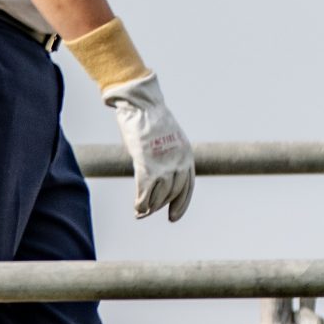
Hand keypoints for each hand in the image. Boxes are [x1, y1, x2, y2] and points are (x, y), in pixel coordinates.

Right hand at [101, 73, 195, 220]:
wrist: (143, 106)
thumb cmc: (151, 121)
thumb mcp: (167, 140)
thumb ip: (167, 156)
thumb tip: (158, 174)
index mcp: (187, 156)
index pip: (187, 188)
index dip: (180, 204)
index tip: (173, 217)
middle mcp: (180, 163)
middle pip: (172, 194)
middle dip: (159, 207)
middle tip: (147, 214)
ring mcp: (165, 165)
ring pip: (159, 196)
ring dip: (149, 208)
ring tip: (140, 212)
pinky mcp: (148, 166)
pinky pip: (145, 192)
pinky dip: (140, 203)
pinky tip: (136, 208)